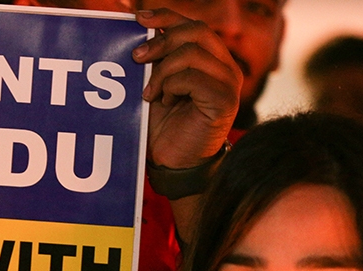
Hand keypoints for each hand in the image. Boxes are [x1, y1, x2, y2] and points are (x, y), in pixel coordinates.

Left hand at [133, 8, 240, 168]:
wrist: (174, 162)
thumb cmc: (164, 125)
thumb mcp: (155, 84)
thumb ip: (154, 59)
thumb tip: (135, 27)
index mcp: (211, 58)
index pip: (192, 24)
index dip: (166, 16)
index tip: (138, 18)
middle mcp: (225, 66)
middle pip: (196, 31)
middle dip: (161, 41)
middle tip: (137, 59)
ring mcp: (228, 82)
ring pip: (192, 53)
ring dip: (162, 71)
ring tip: (150, 93)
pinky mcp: (225, 100)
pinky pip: (193, 78)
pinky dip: (172, 87)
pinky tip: (164, 102)